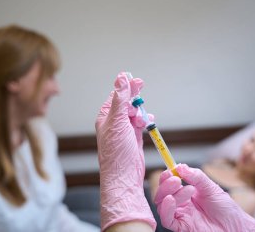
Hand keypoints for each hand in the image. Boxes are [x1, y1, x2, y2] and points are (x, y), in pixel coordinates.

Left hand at [95, 72, 155, 230]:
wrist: (124, 177)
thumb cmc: (117, 152)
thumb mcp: (118, 121)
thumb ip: (120, 99)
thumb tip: (121, 78)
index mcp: (105, 117)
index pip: (115, 97)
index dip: (124, 87)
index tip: (134, 79)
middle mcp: (114, 123)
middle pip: (125, 103)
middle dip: (134, 96)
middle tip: (141, 84)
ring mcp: (124, 132)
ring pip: (134, 114)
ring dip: (140, 111)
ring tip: (143, 118)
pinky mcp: (134, 139)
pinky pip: (140, 125)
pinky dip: (145, 121)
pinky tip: (149, 121)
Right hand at [155, 164, 254, 231]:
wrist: (236, 226)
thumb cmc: (225, 208)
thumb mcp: (211, 187)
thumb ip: (196, 176)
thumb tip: (180, 166)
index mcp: (186, 193)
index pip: (169, 183)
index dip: (166, 176)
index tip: (170, 170)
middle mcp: (181, 204)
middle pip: (162, 194)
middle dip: (165, 185)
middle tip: (176, 179)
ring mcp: (181, 215)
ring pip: (162, 205)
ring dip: (169, 194)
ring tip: (187, 189)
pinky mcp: (182, 227)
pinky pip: (167, 220)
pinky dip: (165, 209)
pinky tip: (171, 200)